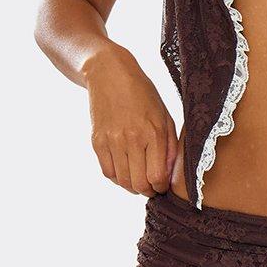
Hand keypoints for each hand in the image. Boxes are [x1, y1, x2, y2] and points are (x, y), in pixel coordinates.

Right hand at [85, 45, 178, 197]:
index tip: (163, 185)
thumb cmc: (143, 95)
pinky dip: (117, 178)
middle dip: (148, 191)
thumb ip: (170, 146)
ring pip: (123, 181)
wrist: (109, 74)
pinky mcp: (97, 141)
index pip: (157, 176)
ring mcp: (112, 141)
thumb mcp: (164, 116)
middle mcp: (132, 139)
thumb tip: (169, 175)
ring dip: (133, 187)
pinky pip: (107, 172)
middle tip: (152, 188)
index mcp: (153, 132)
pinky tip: (125, 171)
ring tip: (139, 181)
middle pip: (139, 184)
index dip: (161, 188)